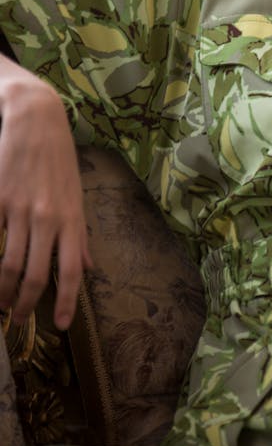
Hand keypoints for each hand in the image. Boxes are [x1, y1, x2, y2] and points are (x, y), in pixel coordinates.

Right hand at [0, 64, 90, 330]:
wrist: (35, 120)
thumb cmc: (58, 159)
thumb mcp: (77, 195)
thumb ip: (80, 235)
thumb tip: (88, 266)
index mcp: (71, 219)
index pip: (71, 270)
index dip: (67, 301)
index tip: (60, 325)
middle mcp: (48, 218)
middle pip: (35, 274)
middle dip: (26, 304)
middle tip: (18, 319)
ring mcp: (20, 209)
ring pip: (8, 264)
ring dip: (3, 291)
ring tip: (1, 303)